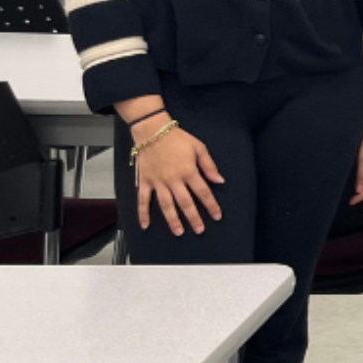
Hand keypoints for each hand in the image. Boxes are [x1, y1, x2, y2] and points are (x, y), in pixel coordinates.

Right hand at [130, 114, 224, 235]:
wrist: (153, 131)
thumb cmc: (178, 138)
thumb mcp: (199, 148)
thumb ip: (209, 165)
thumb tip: (220, 180)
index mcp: (189, 171)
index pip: (203, 192)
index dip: (211, 205)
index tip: (217, 216)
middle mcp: (174, 180)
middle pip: (185, 203)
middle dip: (193, 218)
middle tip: (199, 230)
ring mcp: (158, 182)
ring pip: (166, 205)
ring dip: (172, 220)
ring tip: (179, 232)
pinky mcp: (145, 181)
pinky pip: (143, 200)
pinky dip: (143, 213)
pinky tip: (145, 225)